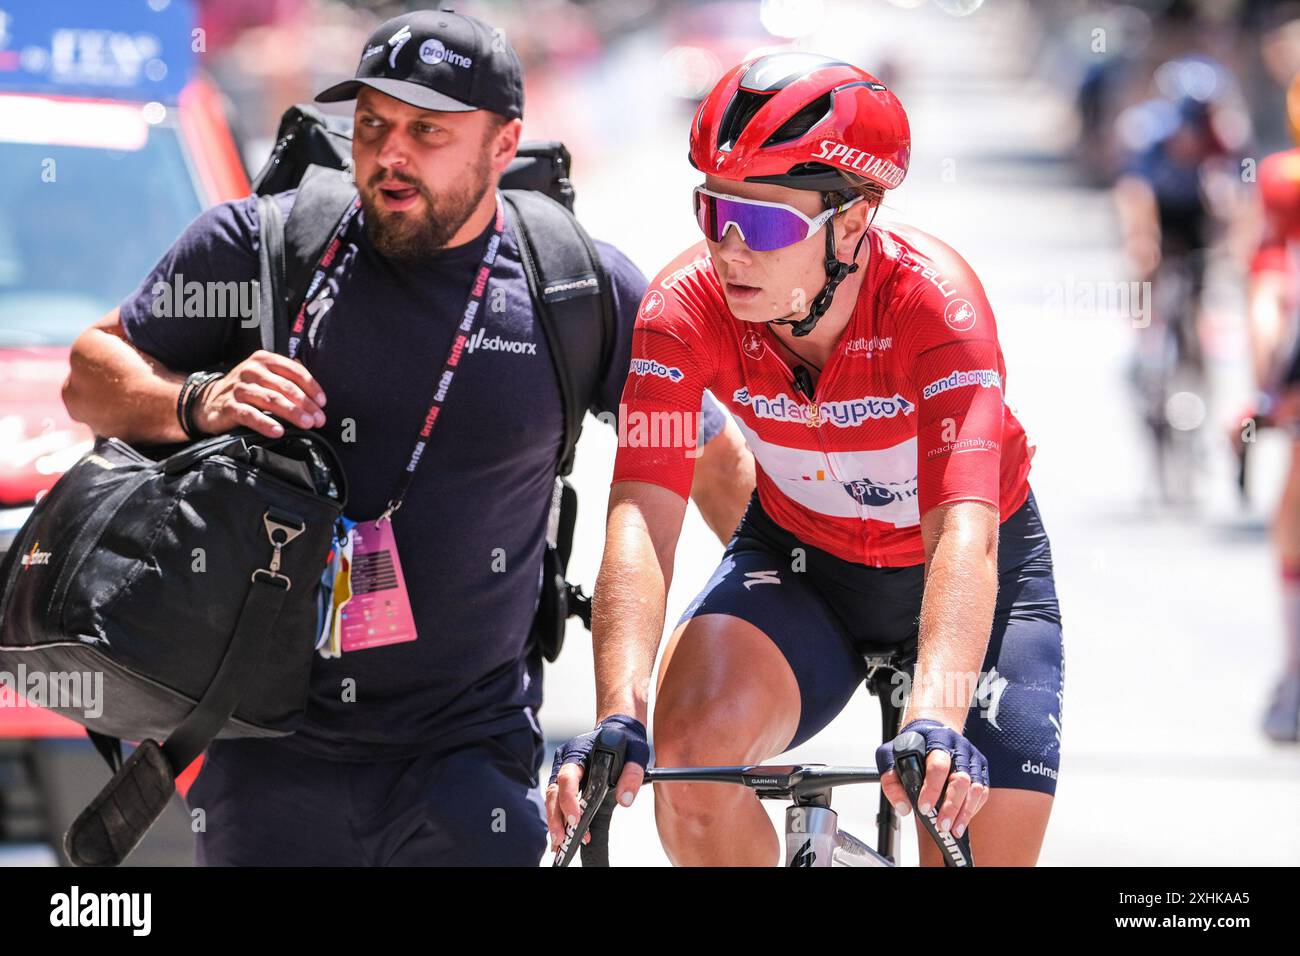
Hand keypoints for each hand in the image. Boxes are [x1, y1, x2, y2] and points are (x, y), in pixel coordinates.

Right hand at [193, 350, 327, 437]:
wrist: (209, 401)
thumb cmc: (246, 389)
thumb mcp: (265, 376)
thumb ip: (287, 377)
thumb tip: (316, 392)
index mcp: (264, 360)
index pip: (294, 371)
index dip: (311, 387)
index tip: (323, 403)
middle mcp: (252, 370)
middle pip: (285, 387)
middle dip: (306, 404)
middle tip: (319, 419)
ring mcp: (239, 388)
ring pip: (271, 400)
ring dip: (292, 413)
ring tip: (307, 424)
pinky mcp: (229, 405)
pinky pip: (250, 415)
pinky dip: (266, 424)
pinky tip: (278, 431)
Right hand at [544, 715, 648, 852]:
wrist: (618, 731)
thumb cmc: (625, 741)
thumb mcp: (635, 753)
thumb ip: (631, 774)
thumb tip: (625, 800)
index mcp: (578, 751)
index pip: (567, 776)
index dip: (569, 799)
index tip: (576, 819)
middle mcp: (565, 761)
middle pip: (553, 791)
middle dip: (556, 817)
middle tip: (562, 839)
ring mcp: (562, 772)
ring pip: (552, 799)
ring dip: (555, 822)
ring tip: (560, 843)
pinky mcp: (565, 783)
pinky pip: (558, 802)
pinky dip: (560, 819)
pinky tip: (564, 836)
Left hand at [876, 718, 988, 839]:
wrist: (931, 728)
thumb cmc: (911, 745)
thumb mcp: (890, 755)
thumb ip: (891, 780)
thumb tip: (903, 807)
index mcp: (935, 739)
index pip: (938, 765)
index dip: (932, 789)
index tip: (924, 808)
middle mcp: (958, 747)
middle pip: (961, 779)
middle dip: (952, 806)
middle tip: (942, 825)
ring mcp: (971, 757)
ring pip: (975, 787)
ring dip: (965, 812)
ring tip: (954, 829)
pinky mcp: (980, 768)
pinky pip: (982, 791)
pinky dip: (973, 808)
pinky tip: (962, 819)